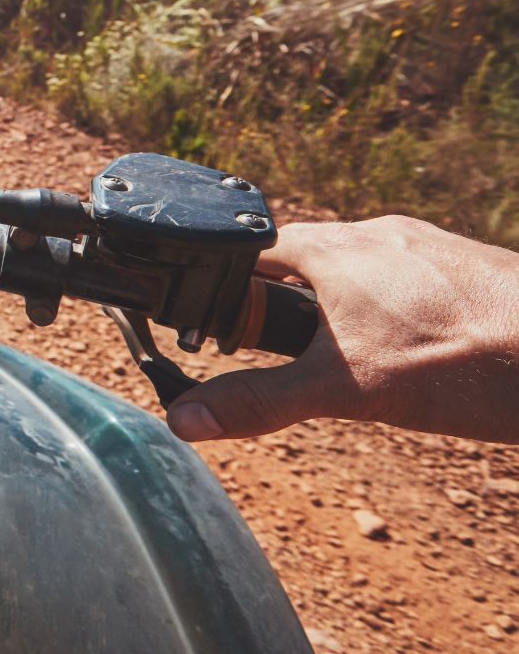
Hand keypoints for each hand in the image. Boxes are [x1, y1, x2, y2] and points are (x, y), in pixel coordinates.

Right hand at [167, 216, 518, 443]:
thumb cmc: (460, 362)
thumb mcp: (344, 391)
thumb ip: (260, 400)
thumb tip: (185, 418)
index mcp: (334, 249)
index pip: (255, 252)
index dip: (235, 292)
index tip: (229, 332)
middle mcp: (379, 235)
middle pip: (309, 262)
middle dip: (295, 309)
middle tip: (301, 361)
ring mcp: (429, 248)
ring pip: (364, 274)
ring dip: (348, 313)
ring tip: (364, 365)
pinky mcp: (469, 268)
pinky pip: (412, 283)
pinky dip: (399, 316)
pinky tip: (420, 357)